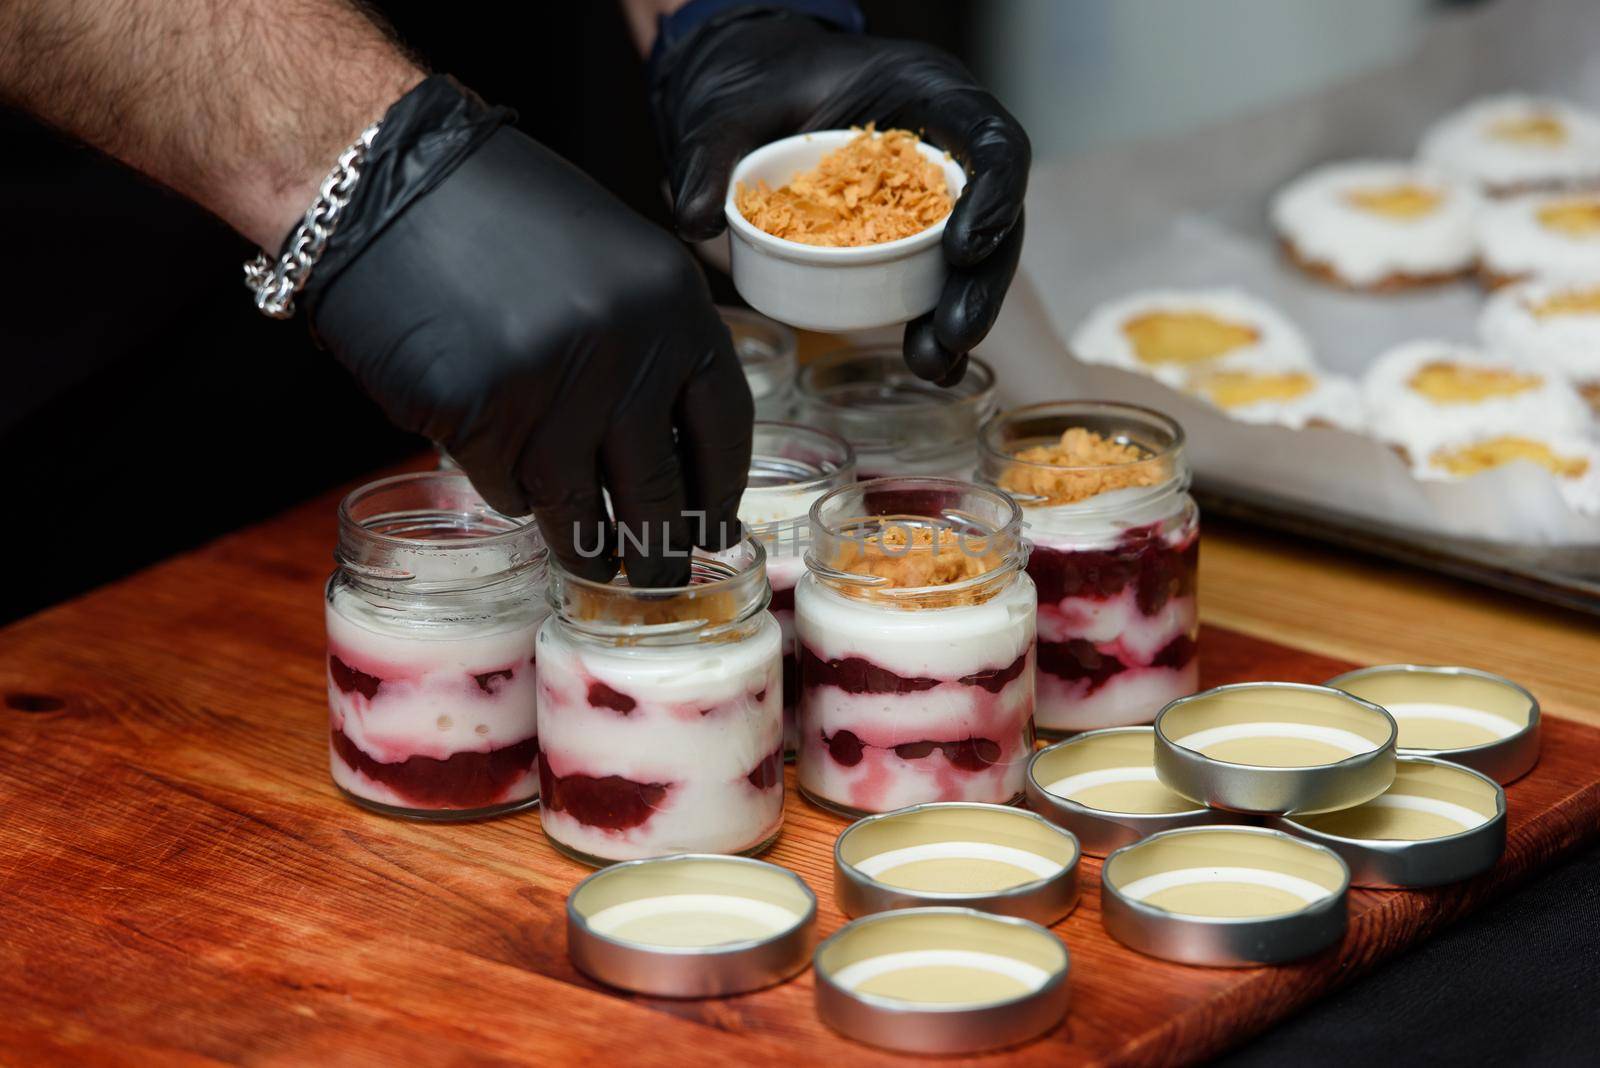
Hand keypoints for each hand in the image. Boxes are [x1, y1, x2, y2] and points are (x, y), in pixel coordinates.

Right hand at [307, 79, 751, 586]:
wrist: (383, 183)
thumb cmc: (497, 215)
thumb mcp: (612, 262)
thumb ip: (651, 343)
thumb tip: (676, 447)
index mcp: (673, 305)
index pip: (724, 426)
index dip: (721, 491)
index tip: (715, 530)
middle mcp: (626, 352)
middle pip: (660, 491)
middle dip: (660, 553)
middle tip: (657, 582)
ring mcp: (551, 390)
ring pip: (582, 511)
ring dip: (587, 548)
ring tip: (591, 564)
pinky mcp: (477, 418)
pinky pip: (508, 490)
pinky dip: (510, 494)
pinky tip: (504, 475)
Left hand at [650, 7, 1029, 384]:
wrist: (755, 92)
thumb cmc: (760, 83)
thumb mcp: (732, 107)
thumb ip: (711, 151)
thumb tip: (690, 218)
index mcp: (929, 93)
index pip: (991, 139)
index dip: (994, 194)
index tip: (964, 248)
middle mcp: (947, 145)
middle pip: (995, 213)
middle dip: (981, 280)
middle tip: (953, 332)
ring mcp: (936, 195)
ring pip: (975, 258)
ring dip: (958, 314)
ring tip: (931, 364)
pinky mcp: (915, 234)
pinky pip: (939, 280)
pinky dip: (936, 323)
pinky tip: (929, 367)